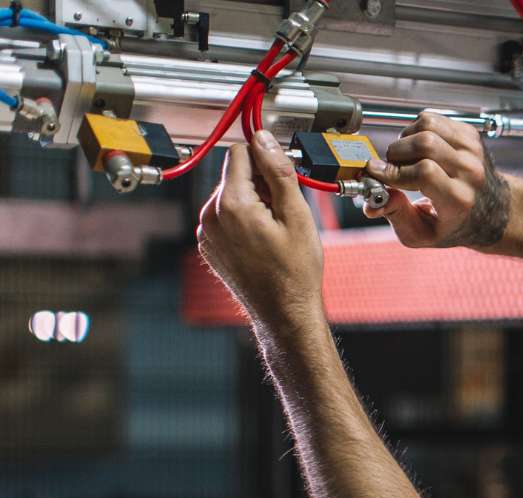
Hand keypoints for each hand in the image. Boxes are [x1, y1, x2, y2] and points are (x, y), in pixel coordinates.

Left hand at [197, 131, 323, 327]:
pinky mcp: (209, 247)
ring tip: (274, 231)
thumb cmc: (295, 274)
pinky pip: (224, 219)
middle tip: (284, 212)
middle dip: (259, 184)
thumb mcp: (297, 216)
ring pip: (229, 197)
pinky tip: (262, 242)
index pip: (240, 153)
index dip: (265, 159)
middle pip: (234, 175)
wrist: (284, 314)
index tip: (282, 176)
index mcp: (232, 205)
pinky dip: (242, 222)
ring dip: (251, 203)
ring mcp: (206, 234)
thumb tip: (264, 139)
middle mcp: (211, 217)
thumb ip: (278, 172)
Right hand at [365, 111, 510, 248]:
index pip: (423, 172)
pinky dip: (417, 129)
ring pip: (427, 124)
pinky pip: (433, 119)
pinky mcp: (469, 134)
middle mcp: (470, 171)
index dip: (394, 171)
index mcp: (460, 199)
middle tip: (392, 167)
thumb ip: (397, 217)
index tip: (376, 173)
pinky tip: (419, 149)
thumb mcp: (424, 234)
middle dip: (397, 153)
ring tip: (406, 157)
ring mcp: (472, 149)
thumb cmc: (456, 224)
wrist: (493, 211)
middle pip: (424, 144)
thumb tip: (371, 204)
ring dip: (406, 138)